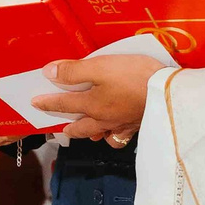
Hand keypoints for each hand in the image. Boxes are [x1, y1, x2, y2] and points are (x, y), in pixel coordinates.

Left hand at [32, 53, 167, 142]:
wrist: (169, 93)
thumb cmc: (133, 77)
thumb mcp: (100, 67)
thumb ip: (74, 71)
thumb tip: (49, 73)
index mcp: (91, 106)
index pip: (63, 104)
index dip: (47, 103)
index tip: (35, 104)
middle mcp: (103, 120)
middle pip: (81, 128)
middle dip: (69, 127)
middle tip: (62, 127)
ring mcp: (122, 126)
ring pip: (101, 135)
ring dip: (92, 133)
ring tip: (90, 129)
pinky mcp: (139, 125)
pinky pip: (121, 136)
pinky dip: (115, 135)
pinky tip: (117, 129)